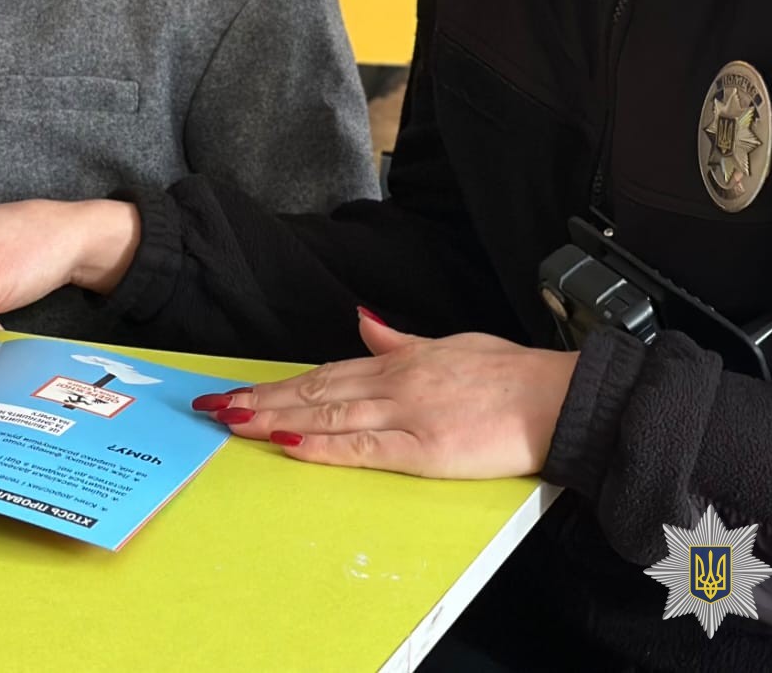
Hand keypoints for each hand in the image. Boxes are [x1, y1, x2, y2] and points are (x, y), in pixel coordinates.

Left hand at [197, 311, 578, 477]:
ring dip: (276, 420)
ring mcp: (408, 415)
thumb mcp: (450, 344)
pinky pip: (364, 448)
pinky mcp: (425, 449)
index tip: (240, 390)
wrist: (556, 398)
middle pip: (315, 393)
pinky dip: (323, 446)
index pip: (325, 373)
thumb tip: (363, 322)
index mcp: (402, 362)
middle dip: (260, 401)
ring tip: (234, 422)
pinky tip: (290, 445)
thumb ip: (401, 341)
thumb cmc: (511, 375)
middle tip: (214, 408)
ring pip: (328, 416)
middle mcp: (396, 384)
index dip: (278, 384)